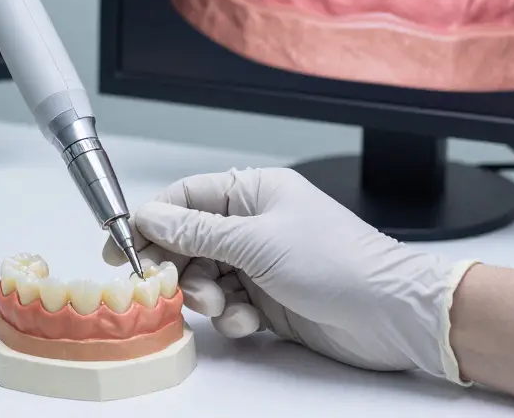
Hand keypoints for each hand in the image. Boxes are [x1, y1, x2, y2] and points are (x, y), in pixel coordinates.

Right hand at [103, 167, 475, 380]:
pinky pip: (228, 306)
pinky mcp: (269, 300)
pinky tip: (248, 320)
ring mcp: (261, 264)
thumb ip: (197, 233)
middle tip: (166, 284)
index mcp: (254, 192)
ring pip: (205, 277)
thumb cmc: (339, 263)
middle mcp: (255, 224)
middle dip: (177, 266)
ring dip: (204, 296)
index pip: (186, 198)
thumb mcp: (257, 242)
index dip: (151, 220)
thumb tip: (151, 216)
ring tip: (220, 305)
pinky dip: (230, 317)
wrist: (390, 314)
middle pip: (188, 242)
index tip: (124, 246)